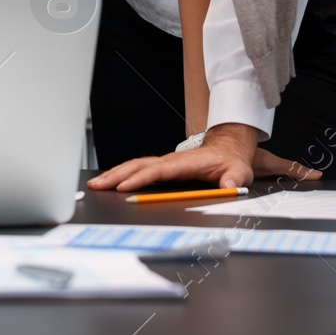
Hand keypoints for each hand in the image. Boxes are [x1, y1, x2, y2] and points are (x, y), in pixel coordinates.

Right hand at [87, 123, 295, 191]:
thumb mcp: (239, 171)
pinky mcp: (162, 168)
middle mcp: (170, 161)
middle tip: (98, 185)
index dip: (140, 178)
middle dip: (116, 175)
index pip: (158, 169)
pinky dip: (121, 173)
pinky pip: (138, 168)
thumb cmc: (232, 162)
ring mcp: (164, 163)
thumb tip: (230, 186)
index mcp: (184, 163)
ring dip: (114, 173)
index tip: (124, 186)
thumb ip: (235, 179)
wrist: (228, 150)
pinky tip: (110, 180)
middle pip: (138, 166)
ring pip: (134, 166)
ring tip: (96, 184)